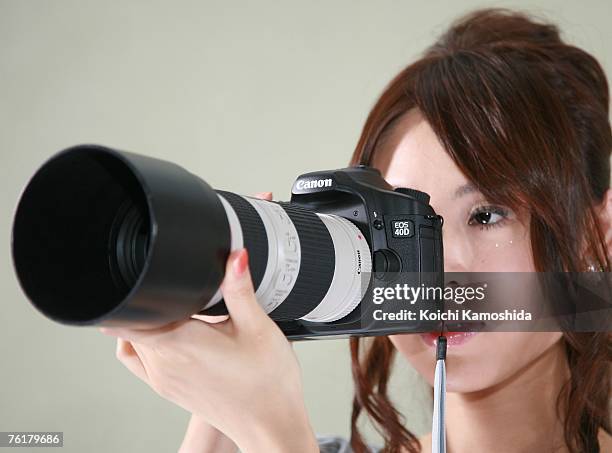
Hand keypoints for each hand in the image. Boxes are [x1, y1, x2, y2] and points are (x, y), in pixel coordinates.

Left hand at [102, 192, 318, 452]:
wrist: (271, 424)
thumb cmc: (267, 383)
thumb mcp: (258, 327)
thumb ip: (240, 288)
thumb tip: (234, 257)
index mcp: (179, 343)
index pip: (129, 313)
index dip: (136, 290)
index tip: (153, 278)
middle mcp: (162, 364)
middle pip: (131, 322)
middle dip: (149, 302)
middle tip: (185, 295)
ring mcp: (161, 380)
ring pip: (133, 341)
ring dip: (148, 322)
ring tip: (182, 313)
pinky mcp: (168, 390)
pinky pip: (139, 361)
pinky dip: (146, 343)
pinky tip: (173, 336)